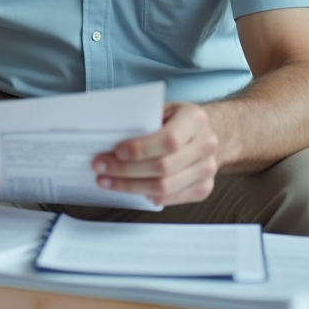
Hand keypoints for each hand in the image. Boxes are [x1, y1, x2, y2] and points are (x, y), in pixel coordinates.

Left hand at [91, 102, 218, 205]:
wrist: (207, 132)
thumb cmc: (177, 119)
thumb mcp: (163, 109)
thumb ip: (144, 120)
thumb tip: (109, 138)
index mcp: (194, 119)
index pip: (169, 140)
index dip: (141, 149)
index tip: (116, 151)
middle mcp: (205, 144)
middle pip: (163, 167)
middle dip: (126, 170)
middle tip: (100, 167)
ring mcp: (207, 169)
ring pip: (165, 187)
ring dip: (131, 186)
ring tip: (107, 181)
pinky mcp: (204, 187)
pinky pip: (172, 198)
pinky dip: (148, 196)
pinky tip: (132, 190)